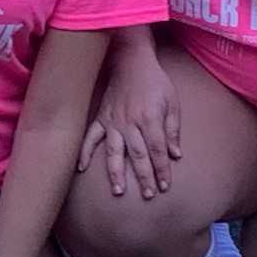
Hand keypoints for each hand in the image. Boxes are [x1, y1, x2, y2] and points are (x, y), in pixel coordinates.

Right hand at [84, 53, 182, 200]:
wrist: (131, 60)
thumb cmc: (155, 82)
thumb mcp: (172, 102)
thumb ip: (173, 129)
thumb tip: (175, 155)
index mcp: (150, 118)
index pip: (157, 150)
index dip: (162, 169)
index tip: (164, 186)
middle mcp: (130, 122)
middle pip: (138, 155)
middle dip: (144, 176)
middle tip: (148, 195)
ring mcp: (113, 121)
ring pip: (114, 151)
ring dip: (116, 172)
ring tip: (119, 191)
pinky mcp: (101, 117)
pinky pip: (90, 137)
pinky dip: (85, 152)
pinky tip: (81, 168)